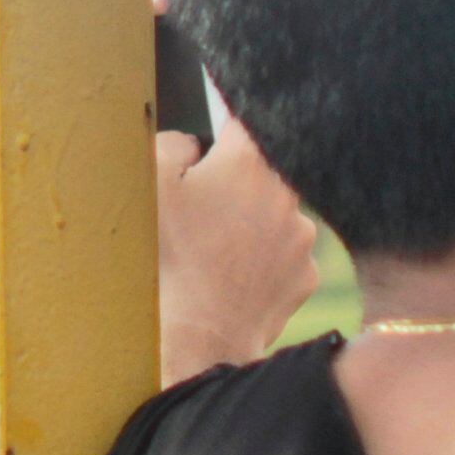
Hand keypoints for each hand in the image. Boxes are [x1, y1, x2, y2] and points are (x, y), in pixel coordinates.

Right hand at [156, 121, 318, 386]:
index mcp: (250, 163)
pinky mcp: (305, 277)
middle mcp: (287, 195)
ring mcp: (302, 239)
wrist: (193, 338)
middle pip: (263, 170)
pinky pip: (284, 254)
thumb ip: (172, 143)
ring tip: (213, 251)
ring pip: (275, 213)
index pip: (248, 118)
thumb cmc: (164, 259)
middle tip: (202, 206)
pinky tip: (231, 276)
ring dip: (251, 221)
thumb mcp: (149, 184)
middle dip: (236, 179)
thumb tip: (194, 145)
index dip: (228, 116)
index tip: (219, 120)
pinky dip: (262, 259)